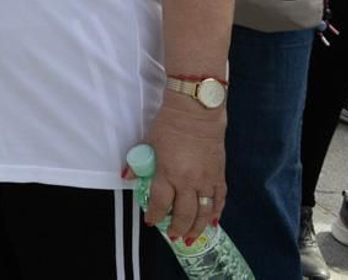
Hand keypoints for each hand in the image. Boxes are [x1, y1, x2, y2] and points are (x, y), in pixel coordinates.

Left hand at [126, 95, 226, 243]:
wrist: (197, 112)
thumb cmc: (169, 124)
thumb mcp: (149, 142)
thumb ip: (139, 162)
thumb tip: (128, 177)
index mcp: (167, 172)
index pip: (159, 202)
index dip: (154, 215)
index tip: (151, 221)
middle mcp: (188, 181)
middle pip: (183, 213)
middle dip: (177, 228)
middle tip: (174, 236)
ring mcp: (206, 180)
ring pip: (204, 212)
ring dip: (197, 227)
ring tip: (192, 237)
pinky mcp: (220, 175)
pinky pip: (220, 200)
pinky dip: (216, 213)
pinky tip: (213, 222)